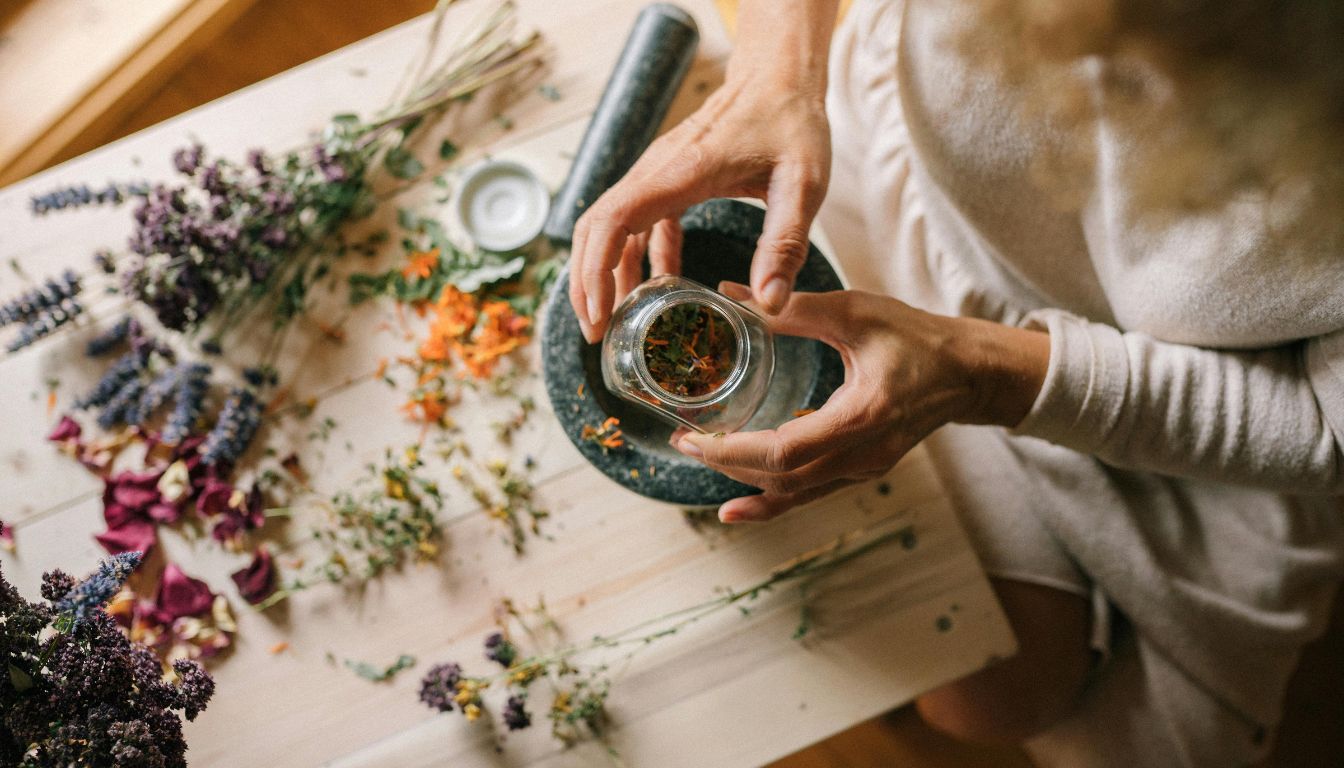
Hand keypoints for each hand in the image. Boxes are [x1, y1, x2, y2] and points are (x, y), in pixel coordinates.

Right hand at [569, 3, 836, 342]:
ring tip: (616, 322)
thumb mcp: (802, 185)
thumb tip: (770, 303)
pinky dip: (636, 257)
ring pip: (609, 226)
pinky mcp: (668, 179)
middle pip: (594, 228)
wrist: (780, 78)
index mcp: (679, 174)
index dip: (594, 271)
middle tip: (596, 332)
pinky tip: (660, 286)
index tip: (598, 313)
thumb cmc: (791, 124)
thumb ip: (784, 243)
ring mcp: (657, 174)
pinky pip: (638, 222)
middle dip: (586, 282)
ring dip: (604, 273)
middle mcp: (656, 172)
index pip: (611, 221)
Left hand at [673, 282, 1050, 522]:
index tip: (692, 436)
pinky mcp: (862, 469)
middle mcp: (863, 455)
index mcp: (862, 417)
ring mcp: (864, 468)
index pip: (785, 453)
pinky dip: (771, 496)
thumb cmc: (919, 338)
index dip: (732, 452)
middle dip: (726, 464)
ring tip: (700, 457)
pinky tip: (738, 501)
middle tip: (683, 439)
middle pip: (782, 480)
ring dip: (744, 480)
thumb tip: (730, 294)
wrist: (970, 372)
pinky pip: (810, 492)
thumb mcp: (855, 313)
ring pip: (794, 493)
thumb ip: (792, 310)